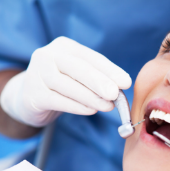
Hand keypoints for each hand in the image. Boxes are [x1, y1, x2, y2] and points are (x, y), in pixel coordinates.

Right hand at [0, 36, 130, 126]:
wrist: (29, 97)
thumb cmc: (62, 84)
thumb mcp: (79, 75)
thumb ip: (98, 78)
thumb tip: (120, 88)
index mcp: (65, 46)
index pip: (92, 58)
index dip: (110, 71)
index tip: (126, 82)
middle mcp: (48, 56)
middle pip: (79, 69)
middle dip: (100, 82)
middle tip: (115, 94)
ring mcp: (37, 74)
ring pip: (69, 86)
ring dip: (92, 98)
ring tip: (108, 106)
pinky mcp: (32, 95)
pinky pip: (58, 101)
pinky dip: (77, 106)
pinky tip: (91, 110)